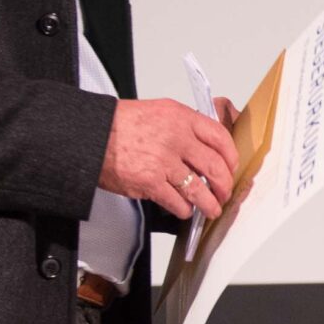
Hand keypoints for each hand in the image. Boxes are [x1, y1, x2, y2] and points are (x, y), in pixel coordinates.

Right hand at [101, 98, 239, 220]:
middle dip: (224, 185)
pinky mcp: (150, 182)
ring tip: (211, 209)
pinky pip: (177, 202)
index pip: (219, 137)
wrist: (91, 135)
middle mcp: (176, 138)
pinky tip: (184, 210)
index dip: (231, 156)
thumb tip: (205, 147)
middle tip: (225, 193)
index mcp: (180, 117)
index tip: (232, 167)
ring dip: (209, 204)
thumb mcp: (159, 112)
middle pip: (215, 166)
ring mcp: (163, 161)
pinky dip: (184, 210)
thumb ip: (183, 127)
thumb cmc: (120, 125)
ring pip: (199, 189)